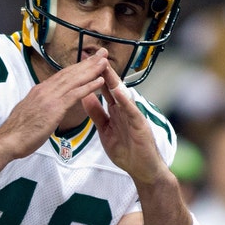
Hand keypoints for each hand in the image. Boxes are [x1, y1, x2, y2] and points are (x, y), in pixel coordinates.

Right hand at [0, 54, 107, 158]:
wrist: (8, 140)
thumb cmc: (17, 132)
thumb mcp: (29, 113)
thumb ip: (39, 106)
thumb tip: (44, 106)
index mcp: (40, 90)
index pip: (62, 75)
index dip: (77, 67)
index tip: (89, 60)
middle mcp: (45, 89)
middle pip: (70, 73)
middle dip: (88, 63)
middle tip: (103, 53)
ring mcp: (50, 97)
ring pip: (74, 80)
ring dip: (91, 70)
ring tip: (105, 62)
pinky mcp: (54, 107)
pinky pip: (75, 94)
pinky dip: (88, 86)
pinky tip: (100, 81)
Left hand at [82, 50, 167, 182]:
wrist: (142, 169)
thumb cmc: (126, 150)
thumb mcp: (105, 130)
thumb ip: (97, 114)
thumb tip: (85, 98)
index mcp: (116, 110)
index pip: (103, 89)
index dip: (93, 76)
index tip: (82, 63)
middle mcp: (125, 109)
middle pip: (112, 86)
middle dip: (102, 71)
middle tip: (93, 55)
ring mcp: (133, 115)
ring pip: (121, 94)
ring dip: (113, 80)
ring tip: (104, 66)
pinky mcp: (140, 124)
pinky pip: (131, 110)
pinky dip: (124, 100)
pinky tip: (117, 90)